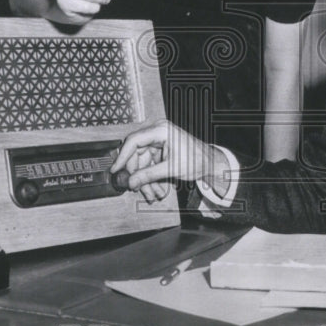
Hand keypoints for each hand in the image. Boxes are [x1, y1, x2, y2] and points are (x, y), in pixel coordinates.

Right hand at [111, 122, 230, 197]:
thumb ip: (149, 175)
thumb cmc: (197, 159)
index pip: (134, 141)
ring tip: (152, 194)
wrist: (209, 163)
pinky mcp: (160, 151)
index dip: (122, 156)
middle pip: (136, 154)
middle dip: (137, 174)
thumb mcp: (171, 168)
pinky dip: (150, 178)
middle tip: (137, 189)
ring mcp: (158, 142)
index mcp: (161, 131)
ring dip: (145, 180)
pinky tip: (155, 190)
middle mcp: (157, 134)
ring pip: (142, 163)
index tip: (116, 169)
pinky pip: (148, 165)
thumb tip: (131, 181)